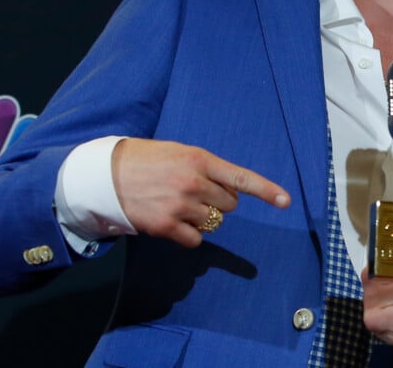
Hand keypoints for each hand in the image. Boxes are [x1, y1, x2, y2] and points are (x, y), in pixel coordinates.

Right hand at [111, 138, 289, 247]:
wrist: (106, 174)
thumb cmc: (148, 159)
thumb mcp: (181, 153)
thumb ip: (207, 168)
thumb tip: (230, 190)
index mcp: (200, 160)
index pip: (241, 178)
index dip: (266, 190)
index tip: (285, 201)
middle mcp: (193, 183)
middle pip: (229, 205)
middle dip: (219, 202)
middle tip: (196, 193)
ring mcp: (180, 206)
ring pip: (213, 222)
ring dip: (203, 217)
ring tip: (179, 204)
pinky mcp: (165, 226)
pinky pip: (195, 239)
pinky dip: (190, 234)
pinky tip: (174, 222)